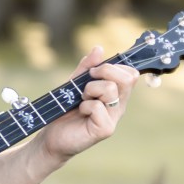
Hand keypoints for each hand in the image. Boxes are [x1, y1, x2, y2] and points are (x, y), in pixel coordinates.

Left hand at [37, 45, 138, 162]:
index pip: (131, 73)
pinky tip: (80, 113)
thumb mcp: (74, 83)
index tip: (94, 71)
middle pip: (127, 78)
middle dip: (104, 71)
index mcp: (116, 94)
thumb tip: (99, 48)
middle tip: (87, 82)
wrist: (52, 135)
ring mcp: (113, 118)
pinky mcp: (105, 129)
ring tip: (81, 99)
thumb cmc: (65, 109)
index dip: (114, 66)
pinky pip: (98, 106)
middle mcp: (119, 105)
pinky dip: (85, 105)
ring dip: (90, 89)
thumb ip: (87, 67)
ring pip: (111, 89)